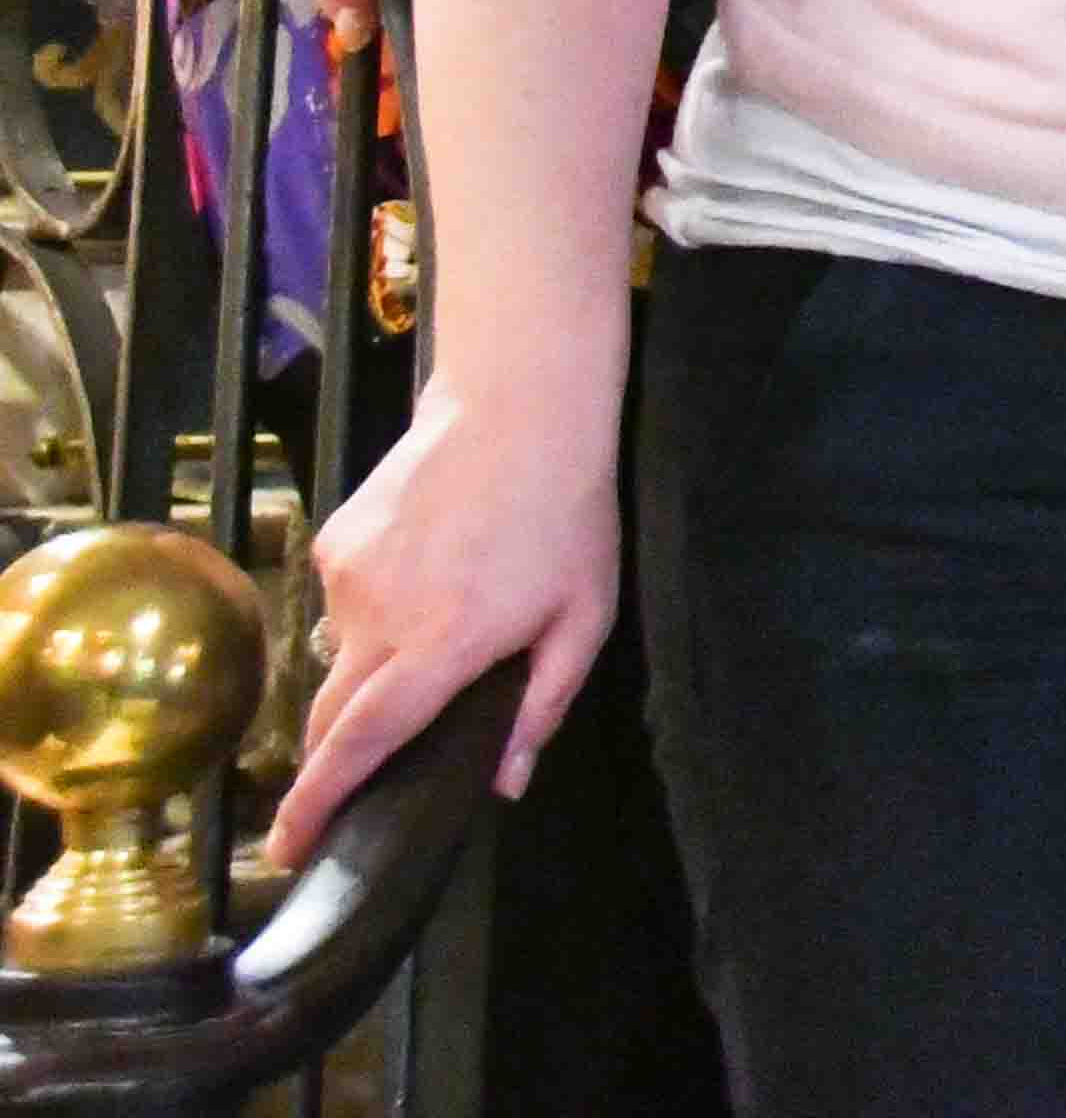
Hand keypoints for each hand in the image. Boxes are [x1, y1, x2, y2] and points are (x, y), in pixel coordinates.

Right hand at [265, 395, 616, 864]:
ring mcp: (348, 580)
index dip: (320, 802)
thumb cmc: (567, 517)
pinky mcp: (332, 545)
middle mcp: (380, 619)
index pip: (363, 742)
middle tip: (330, 801)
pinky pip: (344, 606)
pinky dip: (376, 614)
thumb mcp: (584, 618)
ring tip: (440, 625)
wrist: (518, 410)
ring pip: (340, 659)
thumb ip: (542, 706)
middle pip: (331, 718)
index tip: (287, 848)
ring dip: (372, 672)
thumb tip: (505, 781)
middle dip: (325, 768)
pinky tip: (424, 576)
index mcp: (444, 646)